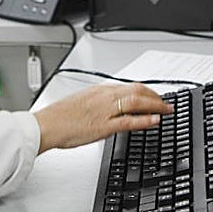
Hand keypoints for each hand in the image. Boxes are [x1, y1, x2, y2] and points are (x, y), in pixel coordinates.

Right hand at [34, 83, 171, 153]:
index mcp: (98, 90)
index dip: (145, 90)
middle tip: (165, 102)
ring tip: (166, 110)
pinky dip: (145, 119)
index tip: (153, 95)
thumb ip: (97, 102)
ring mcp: (105, 110)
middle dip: (155, 96)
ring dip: (155, 105)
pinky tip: (155, 120)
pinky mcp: (103, 125)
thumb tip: (109, 106)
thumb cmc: (59, 116)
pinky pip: (129, 120)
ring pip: (137, 102)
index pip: (128, 86)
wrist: (46, 125)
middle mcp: (104, 96)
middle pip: (137, 90)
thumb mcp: (81, 102)